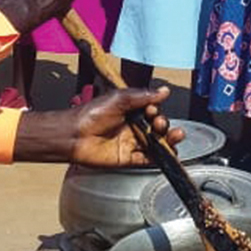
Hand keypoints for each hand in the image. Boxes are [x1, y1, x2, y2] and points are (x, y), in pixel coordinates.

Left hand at [14, 87, 186, 165]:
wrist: (74, 135)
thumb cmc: (91, 114)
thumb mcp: (119, 98)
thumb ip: (143, 96)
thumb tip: (164, 91)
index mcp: (130, 110)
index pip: (152, 111)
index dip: (156, 111)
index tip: (152, 110)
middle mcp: (132, 127)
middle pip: (157, 128)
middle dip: (164, 125)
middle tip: (159, 123)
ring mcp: (130, 143)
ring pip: (156, 143)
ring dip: (169, 140)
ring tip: (175, 136)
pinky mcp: (128, 159)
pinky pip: (148, 160)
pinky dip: (160, 158)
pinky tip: (169, 154)